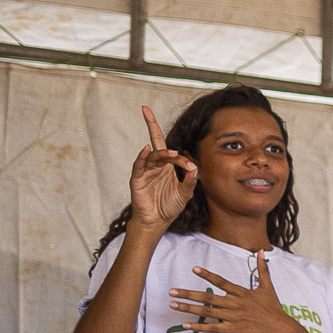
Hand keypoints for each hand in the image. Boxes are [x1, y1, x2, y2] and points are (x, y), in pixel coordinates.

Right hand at [129, 105, 197, 231]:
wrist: (156, 222)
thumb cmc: (169, 207)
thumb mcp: (184, 193)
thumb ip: (189, 181)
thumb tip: (194, 168)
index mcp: (167, 167)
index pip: (169, 150)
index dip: (180, 155)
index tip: (190, 166)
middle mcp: (155, 165)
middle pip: (154, 142)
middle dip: (150, 124)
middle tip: (146, 109)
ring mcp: (145, 171)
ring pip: (152, 155)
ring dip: (162, 153)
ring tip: (172, 154)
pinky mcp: (137, 179)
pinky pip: (139, 165)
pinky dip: (143, 156)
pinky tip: (147, 149)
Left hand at [170, 252, 300, 332]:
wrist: (280, 327)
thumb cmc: (273, 307)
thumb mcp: (267, 286)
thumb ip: (262, 268)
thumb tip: (261, 251)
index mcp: (241, 292)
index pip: (221, 282)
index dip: (207, 275)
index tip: (194, 269)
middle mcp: (235, 304)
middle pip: (208, 298)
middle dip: (188, 294)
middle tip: (171, 291)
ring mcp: (234, 317)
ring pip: (207, 312)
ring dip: (189, 309)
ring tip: (173, 305)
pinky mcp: (235, 329)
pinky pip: (214, 328)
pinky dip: (199, 327)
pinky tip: (186, 325)